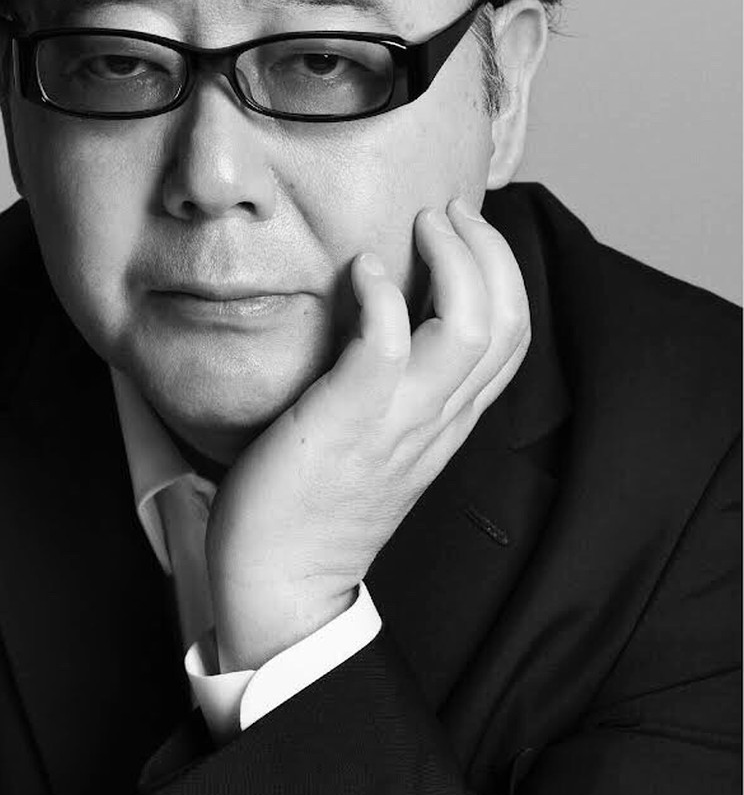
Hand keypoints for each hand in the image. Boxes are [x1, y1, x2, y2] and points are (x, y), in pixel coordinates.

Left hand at [206, 196, 531, 669]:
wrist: (281, 583)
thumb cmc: (315, 503)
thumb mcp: (376, 437)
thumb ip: (395, 382)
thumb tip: (384, 310)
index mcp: (447, 421)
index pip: (513, 336)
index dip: (503, 270)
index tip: (465, 229)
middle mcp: (436, 420)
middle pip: (507, 322)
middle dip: (488, 250)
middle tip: (446, 211)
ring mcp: (396, 423)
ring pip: (469, 330)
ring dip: (453, 261)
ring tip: (422, 224)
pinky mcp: (345, 425)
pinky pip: (386, 350)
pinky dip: (384, 300)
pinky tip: (363, 270)